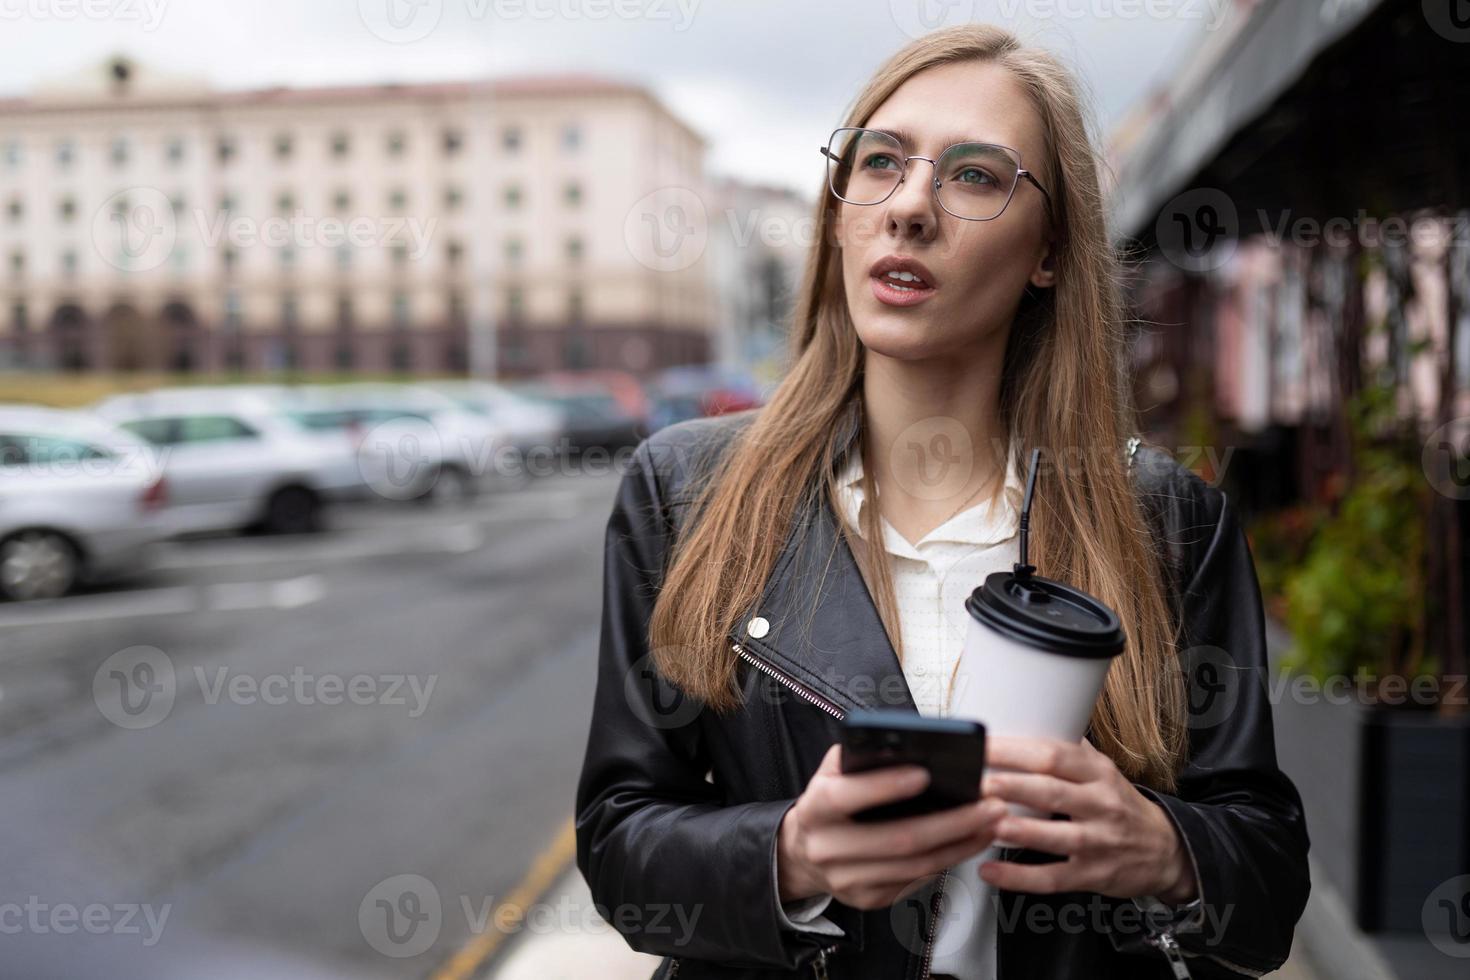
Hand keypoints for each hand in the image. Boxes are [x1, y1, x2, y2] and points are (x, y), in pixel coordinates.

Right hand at [777, 744, 1007, 910]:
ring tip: (991, 822)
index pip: (846, 796)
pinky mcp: (868, 899)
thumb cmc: (829, 803)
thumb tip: (901, 744)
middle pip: (897, 839)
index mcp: (814, 808)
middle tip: (988, 804)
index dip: (885, 786)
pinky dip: (949, 859)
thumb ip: (859, 756)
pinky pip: (917, 880)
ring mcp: (848, 879)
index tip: (924, 773)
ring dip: (962, 844)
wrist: (804, 853)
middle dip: (952, 822)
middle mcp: (827, 848)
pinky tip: (970, 841)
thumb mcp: (831, 773)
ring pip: (916, 865)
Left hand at [978, 736, 1197, 903]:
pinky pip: (1053, 877)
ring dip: (1018, 829)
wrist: (1166, 850)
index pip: (1054, 754)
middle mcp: (1100, 804)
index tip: (982, 747)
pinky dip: (1020, 877)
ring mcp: (1098, 842)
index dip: (1015, 751)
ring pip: (1055, 836)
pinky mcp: (1093, 875)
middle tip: (975, 782)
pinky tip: (991, 871)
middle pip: (1051, 791)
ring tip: (985, 823)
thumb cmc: (1120, 805)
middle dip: (1010, 786)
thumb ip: (1068, 752)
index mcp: (1097, 772)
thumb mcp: (1102, 771)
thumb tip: (1022, 724)